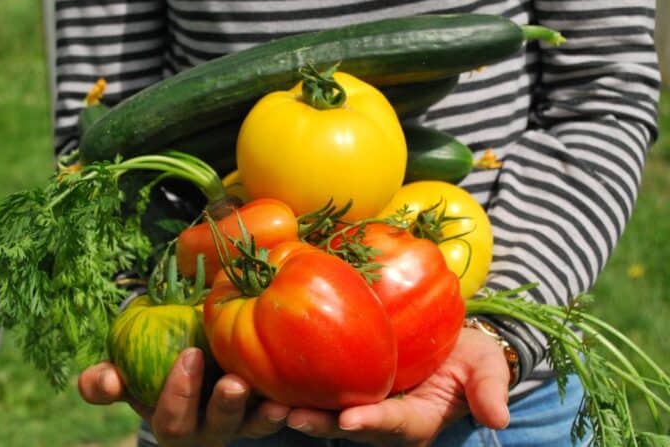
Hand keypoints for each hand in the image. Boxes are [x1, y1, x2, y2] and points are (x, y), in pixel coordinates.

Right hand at [78, 347, 290, 446]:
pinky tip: (303, 395)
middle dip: (225, 407)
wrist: (193, 360)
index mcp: (174, 422)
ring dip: (265, 417)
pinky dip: (293, 407)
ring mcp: (240, 424)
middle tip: (234, 383)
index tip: (190, 355)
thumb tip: (105, 379)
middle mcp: (208, 430)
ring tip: (277, 404)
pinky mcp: (266, 412)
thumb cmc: (155, 368)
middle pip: (217, 428)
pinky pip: (282, 414)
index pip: (172, 419)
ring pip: (253, 427)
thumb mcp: (128, 376)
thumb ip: (106, 382)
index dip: (179, 393)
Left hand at [284, 328, 510, 446]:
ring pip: (329, 414)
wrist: (450, 343)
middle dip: (322, 425)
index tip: (350, 420)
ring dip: (302, 411)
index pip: (395, 424)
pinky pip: (322, 391)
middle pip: (351, 427)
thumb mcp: (486, 367)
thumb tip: (499, 418)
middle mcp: (385, 421)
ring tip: (271, 403)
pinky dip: (299, 388)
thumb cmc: (469, 355)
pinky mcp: (348, 387)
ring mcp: (364, 405)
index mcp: (418, 419)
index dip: (373, 423)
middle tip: (292, 416)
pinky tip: (270, 376)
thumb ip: (489, 389)